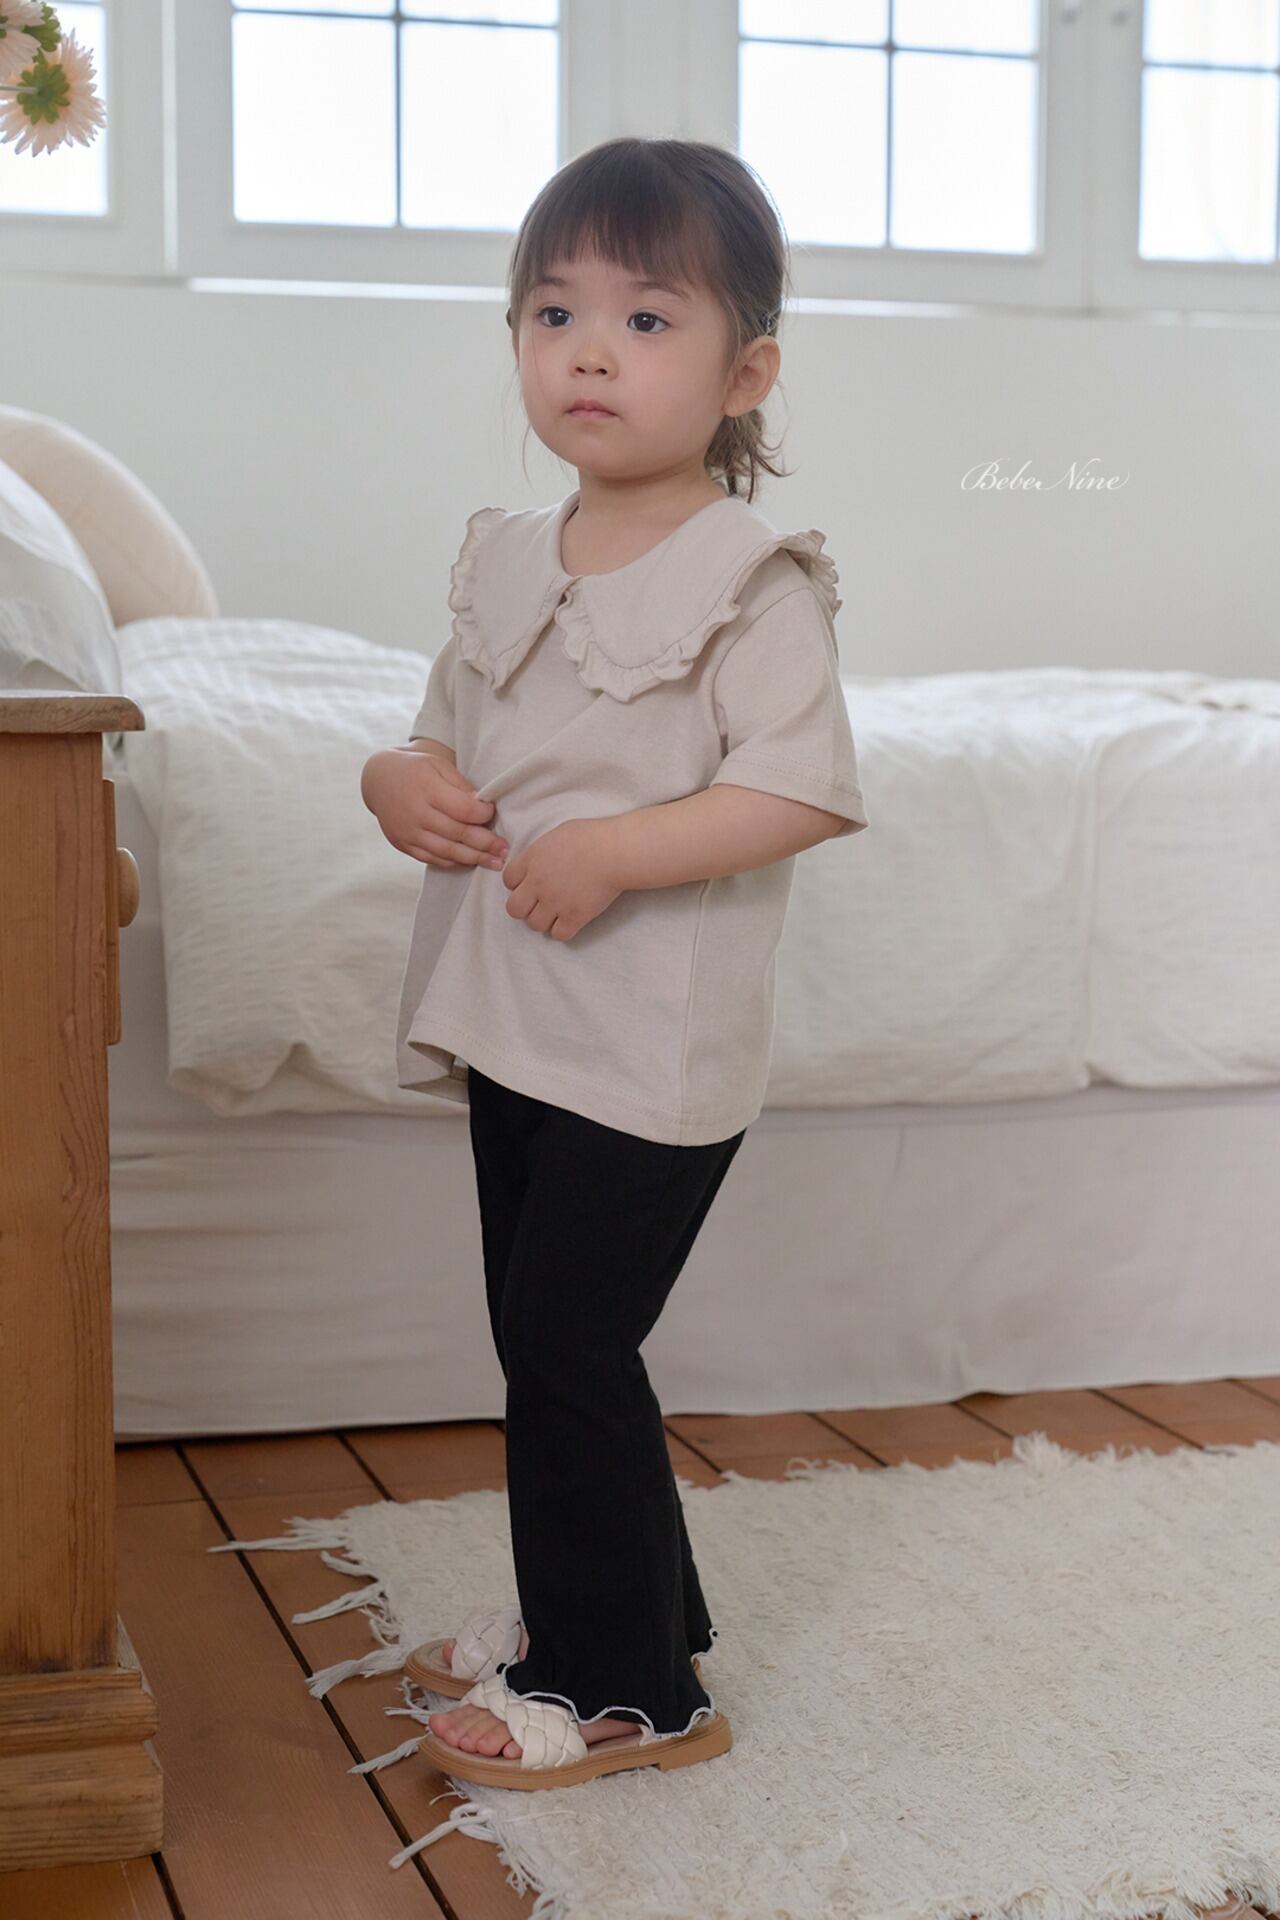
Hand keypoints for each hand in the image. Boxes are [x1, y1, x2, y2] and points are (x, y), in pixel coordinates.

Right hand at [364, 749, 508, 870]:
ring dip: (474, 858)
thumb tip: (483, 807)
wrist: (378, 780)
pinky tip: (469, 861)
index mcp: (427, 789)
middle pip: (458, 834)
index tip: (493, 813)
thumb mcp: (439, 766)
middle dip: (486, 844)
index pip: (463, 810)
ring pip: (447, 851)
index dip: (484, 815)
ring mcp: (408, 832)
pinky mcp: (403, 844)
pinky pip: (432, 858)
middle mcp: (416, 813)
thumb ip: (461, 786)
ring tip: (495, 863)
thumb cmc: (415, 770)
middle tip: (506, 850)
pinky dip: (453, 861)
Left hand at [501, 817, 623, 940]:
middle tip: (539, 903)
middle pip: (514, 908)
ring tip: (557, 912)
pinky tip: (571, 920)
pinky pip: (558, 935)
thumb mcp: (557, 834)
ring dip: (544, 920)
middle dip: (524, 907)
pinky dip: (563, 930)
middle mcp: (538, 883)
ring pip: (534, 924)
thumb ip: (541, 852)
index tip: (530, 884)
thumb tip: (539, 861)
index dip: (518, 884)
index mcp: (532, 860)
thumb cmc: (592, 836)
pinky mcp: (574, 917)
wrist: (615, 851)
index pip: (508, 880)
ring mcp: (555, 902)